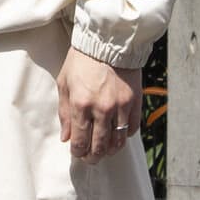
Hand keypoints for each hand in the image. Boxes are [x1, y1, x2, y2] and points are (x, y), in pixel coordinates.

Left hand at [56, 46, 140, 164]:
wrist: (108, 41)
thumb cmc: (82, 60)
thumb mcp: (65, 83)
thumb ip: (64, 113)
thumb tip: (66, 137)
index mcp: (81, 104)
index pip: (80, 141)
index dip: (78, 152)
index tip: (77, 153)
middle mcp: (101, 109)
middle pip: (99, 146)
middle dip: (94, 157)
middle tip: (91, 159)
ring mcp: (121, 106)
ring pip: (117, 141)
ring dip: (110, 150)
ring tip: (105, 151)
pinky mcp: (135, 102)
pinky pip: (132, 128)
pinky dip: (125, 135)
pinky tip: (118, 135)